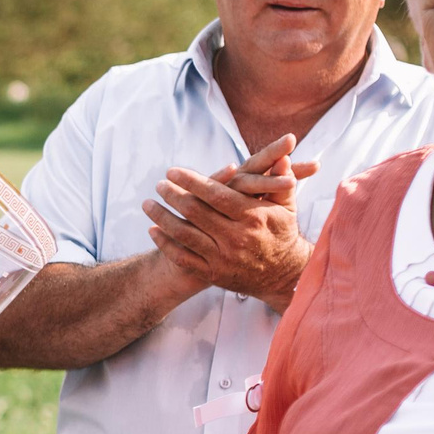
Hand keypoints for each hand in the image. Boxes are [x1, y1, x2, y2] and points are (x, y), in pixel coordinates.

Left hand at [144, 135, 321, 308]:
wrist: (283, 276)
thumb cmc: (281, 234)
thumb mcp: (286, 207)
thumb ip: (281, 181)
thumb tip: (282, 156)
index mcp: (253, 217)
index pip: (215, 194)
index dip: (191, 181)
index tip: (173, 171)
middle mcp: (237, 238)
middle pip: (195, 212)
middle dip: (172, 195)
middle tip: (159, 184)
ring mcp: (223, 258)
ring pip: (183, 234)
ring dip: (161, 217)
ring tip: (147, 204)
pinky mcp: (213, 274)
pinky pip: (182, 257)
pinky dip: (164, 244)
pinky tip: (152, 230)